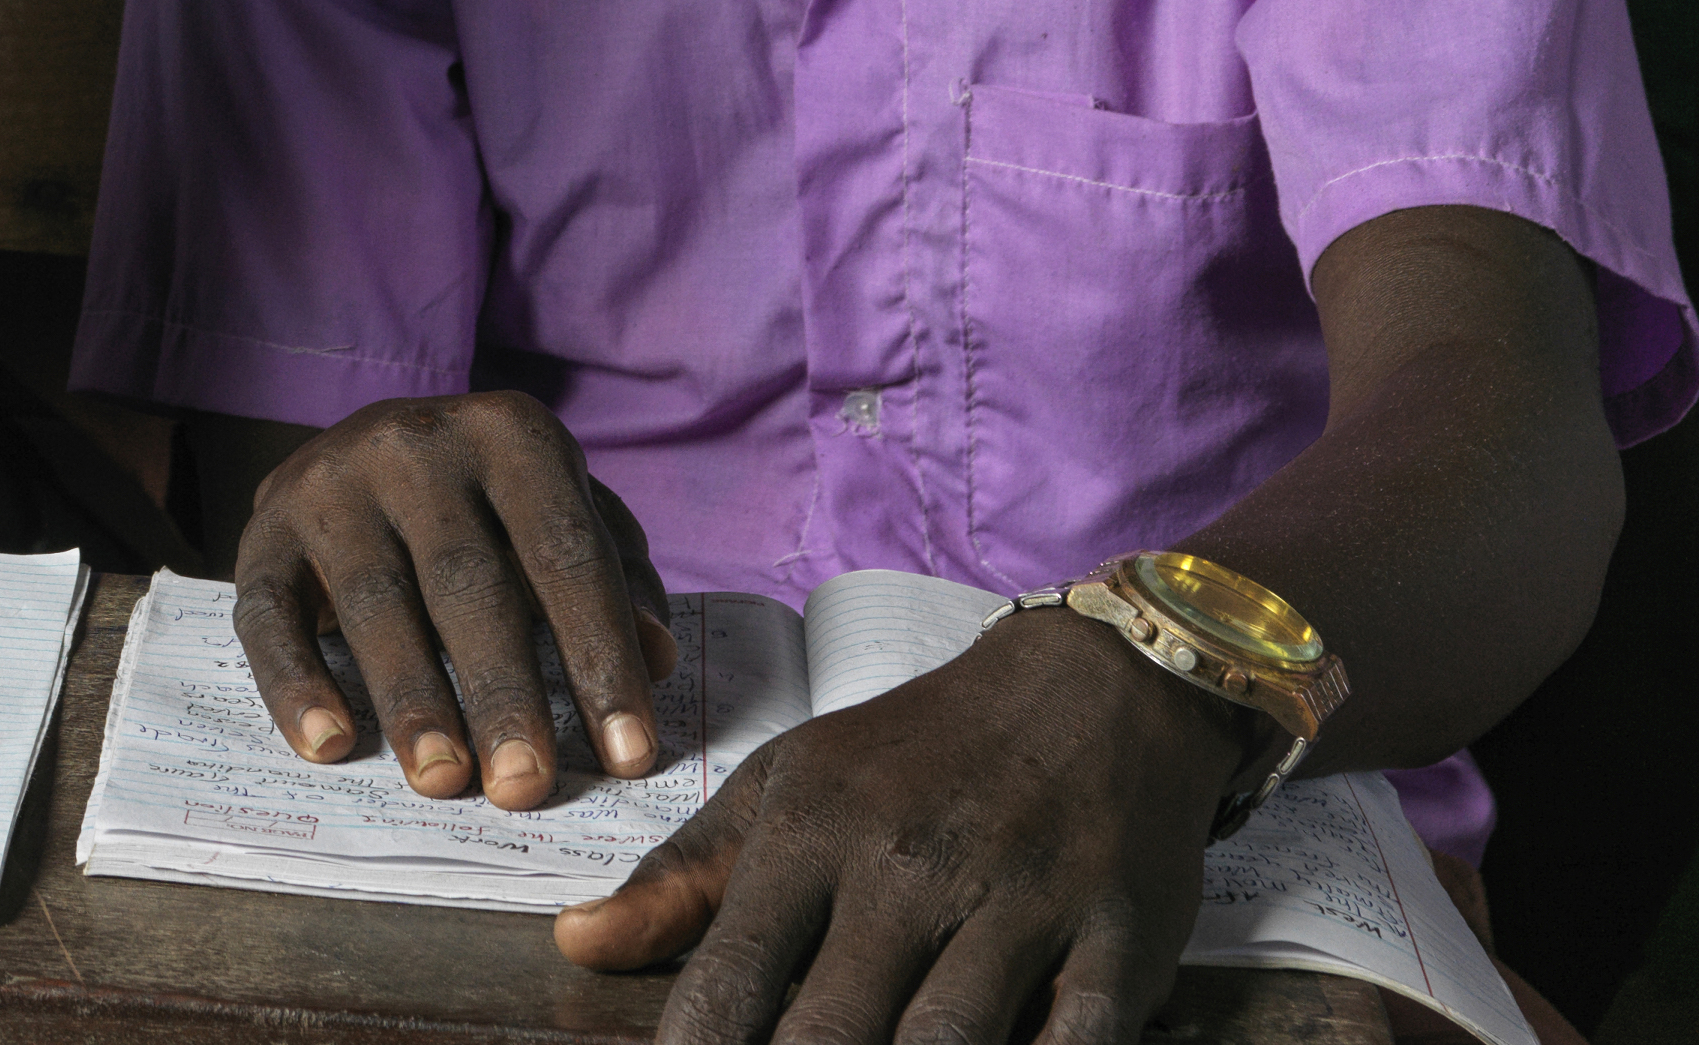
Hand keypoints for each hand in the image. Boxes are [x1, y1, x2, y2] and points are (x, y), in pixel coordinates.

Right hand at [230, 391, 678, 808]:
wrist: (365, 455)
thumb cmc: (492, 512)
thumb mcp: (566, 524)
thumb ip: (617, 585)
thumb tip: (657, 658)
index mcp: (509, 434)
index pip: (565, 554)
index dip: (599, 659)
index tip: (627, 757)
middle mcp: (415, 442)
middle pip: (467, 580)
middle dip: (502, 690)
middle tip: (524, 787)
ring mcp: (331, 480)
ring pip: (373, 600)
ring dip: (411, 698)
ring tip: (443, 780)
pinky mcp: (264, 527)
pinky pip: (269, 610)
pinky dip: (295, 683)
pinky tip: (328, 745)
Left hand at [557, 591, 1247, 1041]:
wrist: (1093, 688)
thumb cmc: (917, 753)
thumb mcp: (788, 785)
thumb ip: (685, 877)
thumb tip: (578, 944)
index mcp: (815, 830)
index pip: (730, 978)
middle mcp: (910, 868)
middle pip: (831, 1032)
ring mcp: (1020, 906)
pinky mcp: (1120, 945)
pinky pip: (1075, 1044)